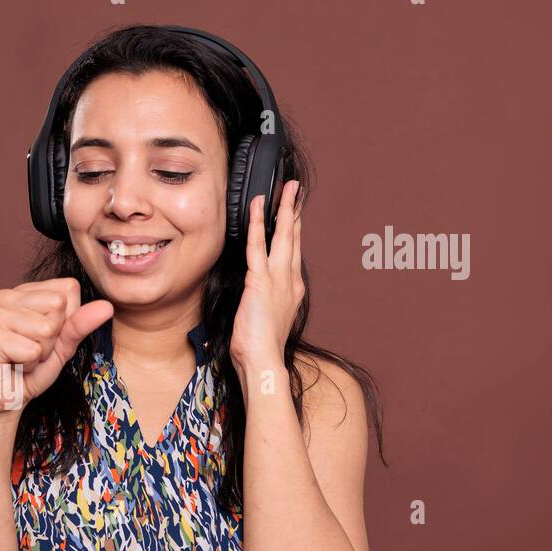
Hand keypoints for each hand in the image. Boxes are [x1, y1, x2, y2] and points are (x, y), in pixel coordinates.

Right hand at [0, 278, 113, 415]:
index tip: (45, 337)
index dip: (66, 320)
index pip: (68, 289)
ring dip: (40, 353)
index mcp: (23, 291)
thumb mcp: (64, 344)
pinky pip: (32, 350)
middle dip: (53, 337)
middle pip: (58, 305)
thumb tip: (106, 306)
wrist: (6, 398)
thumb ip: (82, 323)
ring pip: (46, 329)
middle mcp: (5, 296)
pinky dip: (29, 365)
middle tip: (33, 351)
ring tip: (23, 358)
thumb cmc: (31, 368)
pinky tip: (13, 365)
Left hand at [231, 179, 303, 372]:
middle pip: (293, 239)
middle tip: (295, 190)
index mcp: (292, 290)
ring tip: (285, 189)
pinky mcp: (261, 281)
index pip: (293, 253)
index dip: (293, 231)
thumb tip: (256, 296)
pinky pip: (257, 245)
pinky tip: (257, 206)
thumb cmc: (261, 348)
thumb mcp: (266, 320)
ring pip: (282, 236)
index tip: (294, 215)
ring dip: (283, 209)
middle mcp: (290, 281)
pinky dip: (257, 223)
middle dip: (294, 212)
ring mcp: (278, 279)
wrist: (264, 361)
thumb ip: (264, 302)